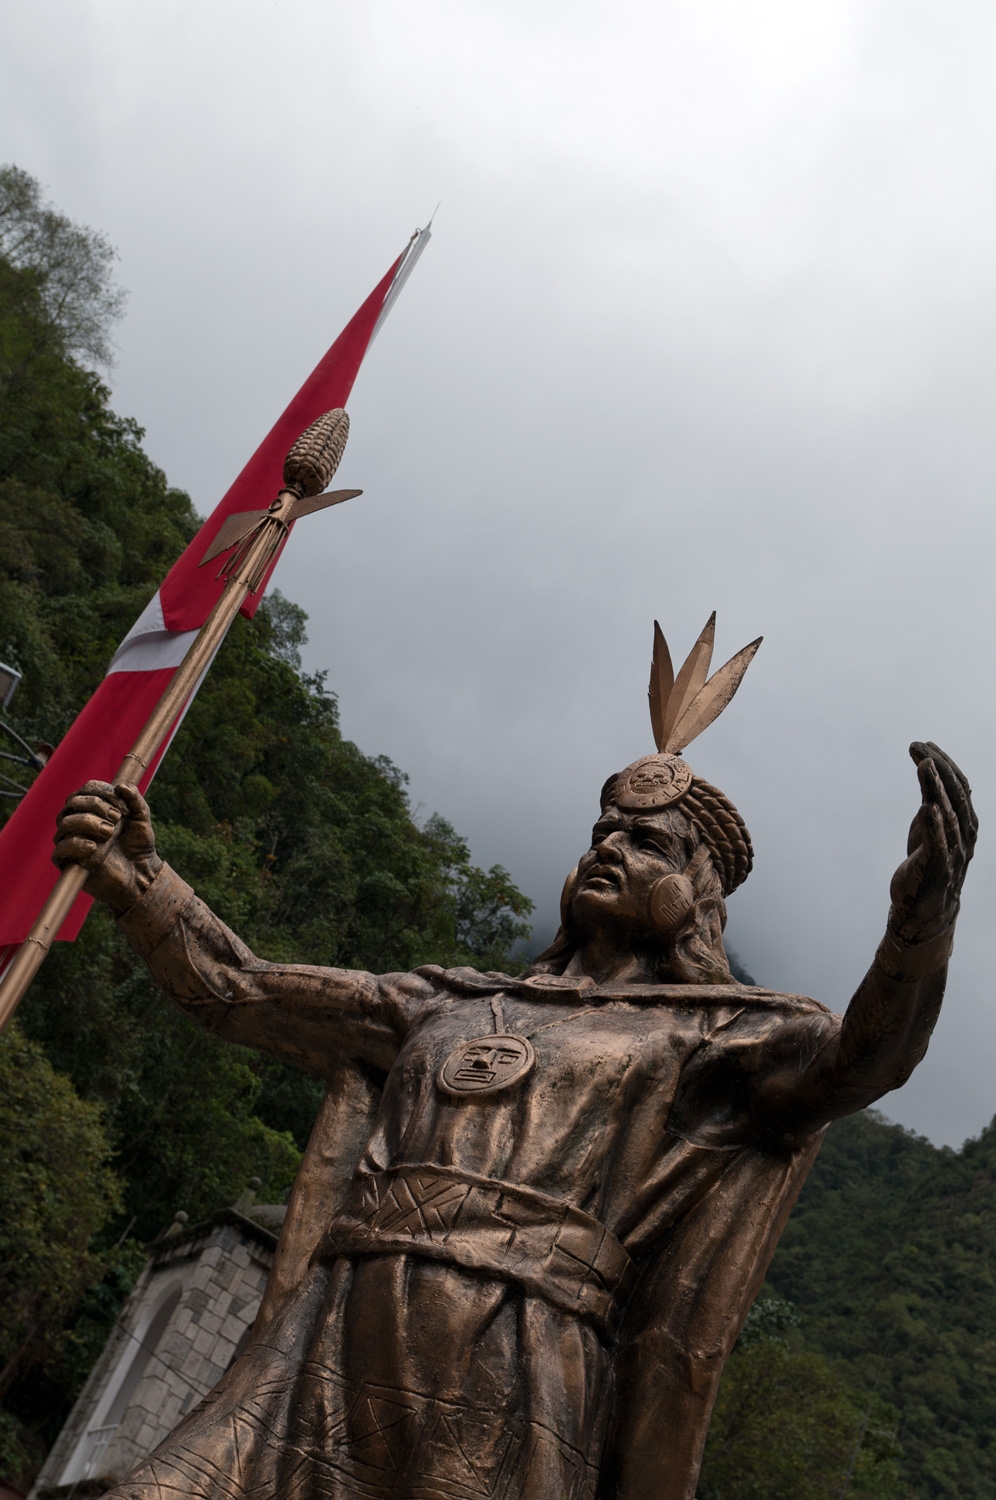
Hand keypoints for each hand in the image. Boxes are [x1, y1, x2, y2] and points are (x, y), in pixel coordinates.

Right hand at [53, 781, 161, 914]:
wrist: (140, 874)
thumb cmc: (137, 844)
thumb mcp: (141, 818)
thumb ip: (135, 799)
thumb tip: (121, 786)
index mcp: (93, 807)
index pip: (87, 789)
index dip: (104, 792)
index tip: (122, 806)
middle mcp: (78, 820)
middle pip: (74, 802)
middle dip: (97, 806)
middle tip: (117, 819)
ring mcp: (71, 840)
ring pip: (65, 823)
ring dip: (88, 823)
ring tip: (109, 833)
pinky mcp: (68, 861)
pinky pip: (61, 849)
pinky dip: (76, 844)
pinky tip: (93, 847)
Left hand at [889, 743, 976, 943]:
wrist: (926, 909)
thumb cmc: (928, 863)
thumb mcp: (930, 825)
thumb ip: (933, 799)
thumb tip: (929, 766)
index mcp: (965, 822)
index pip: (959, 786)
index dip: (943, 763)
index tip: (924, 744)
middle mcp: (964, 835)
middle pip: (956, 795)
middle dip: (939, 768)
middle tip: (918, 747)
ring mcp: (953, 853)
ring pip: (948, 815)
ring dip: (936, 789)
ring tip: (923, 766)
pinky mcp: (938, 871)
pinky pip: (938, 846)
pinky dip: (935, 827)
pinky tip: (928, 809)